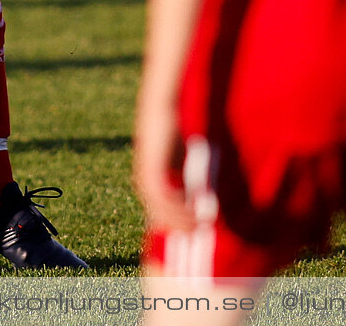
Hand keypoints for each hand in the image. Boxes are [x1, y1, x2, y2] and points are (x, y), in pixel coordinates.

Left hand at [132, 102, 195, 232]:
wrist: (160, 110)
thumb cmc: (170, 132)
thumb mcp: (178, 159)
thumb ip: (184, 176)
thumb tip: (198, 193)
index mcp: (147, 182)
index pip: (159, 213)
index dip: (176, 225)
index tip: (194, 233)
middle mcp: (143, 183)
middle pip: (160, 216)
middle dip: (179, 227)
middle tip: (199, 235)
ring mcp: (146, 179)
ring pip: (163, 211)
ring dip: (183, 221)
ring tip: (202, 227)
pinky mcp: (153, 172)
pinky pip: (167, 199)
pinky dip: (181, 208)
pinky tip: (196, 212)